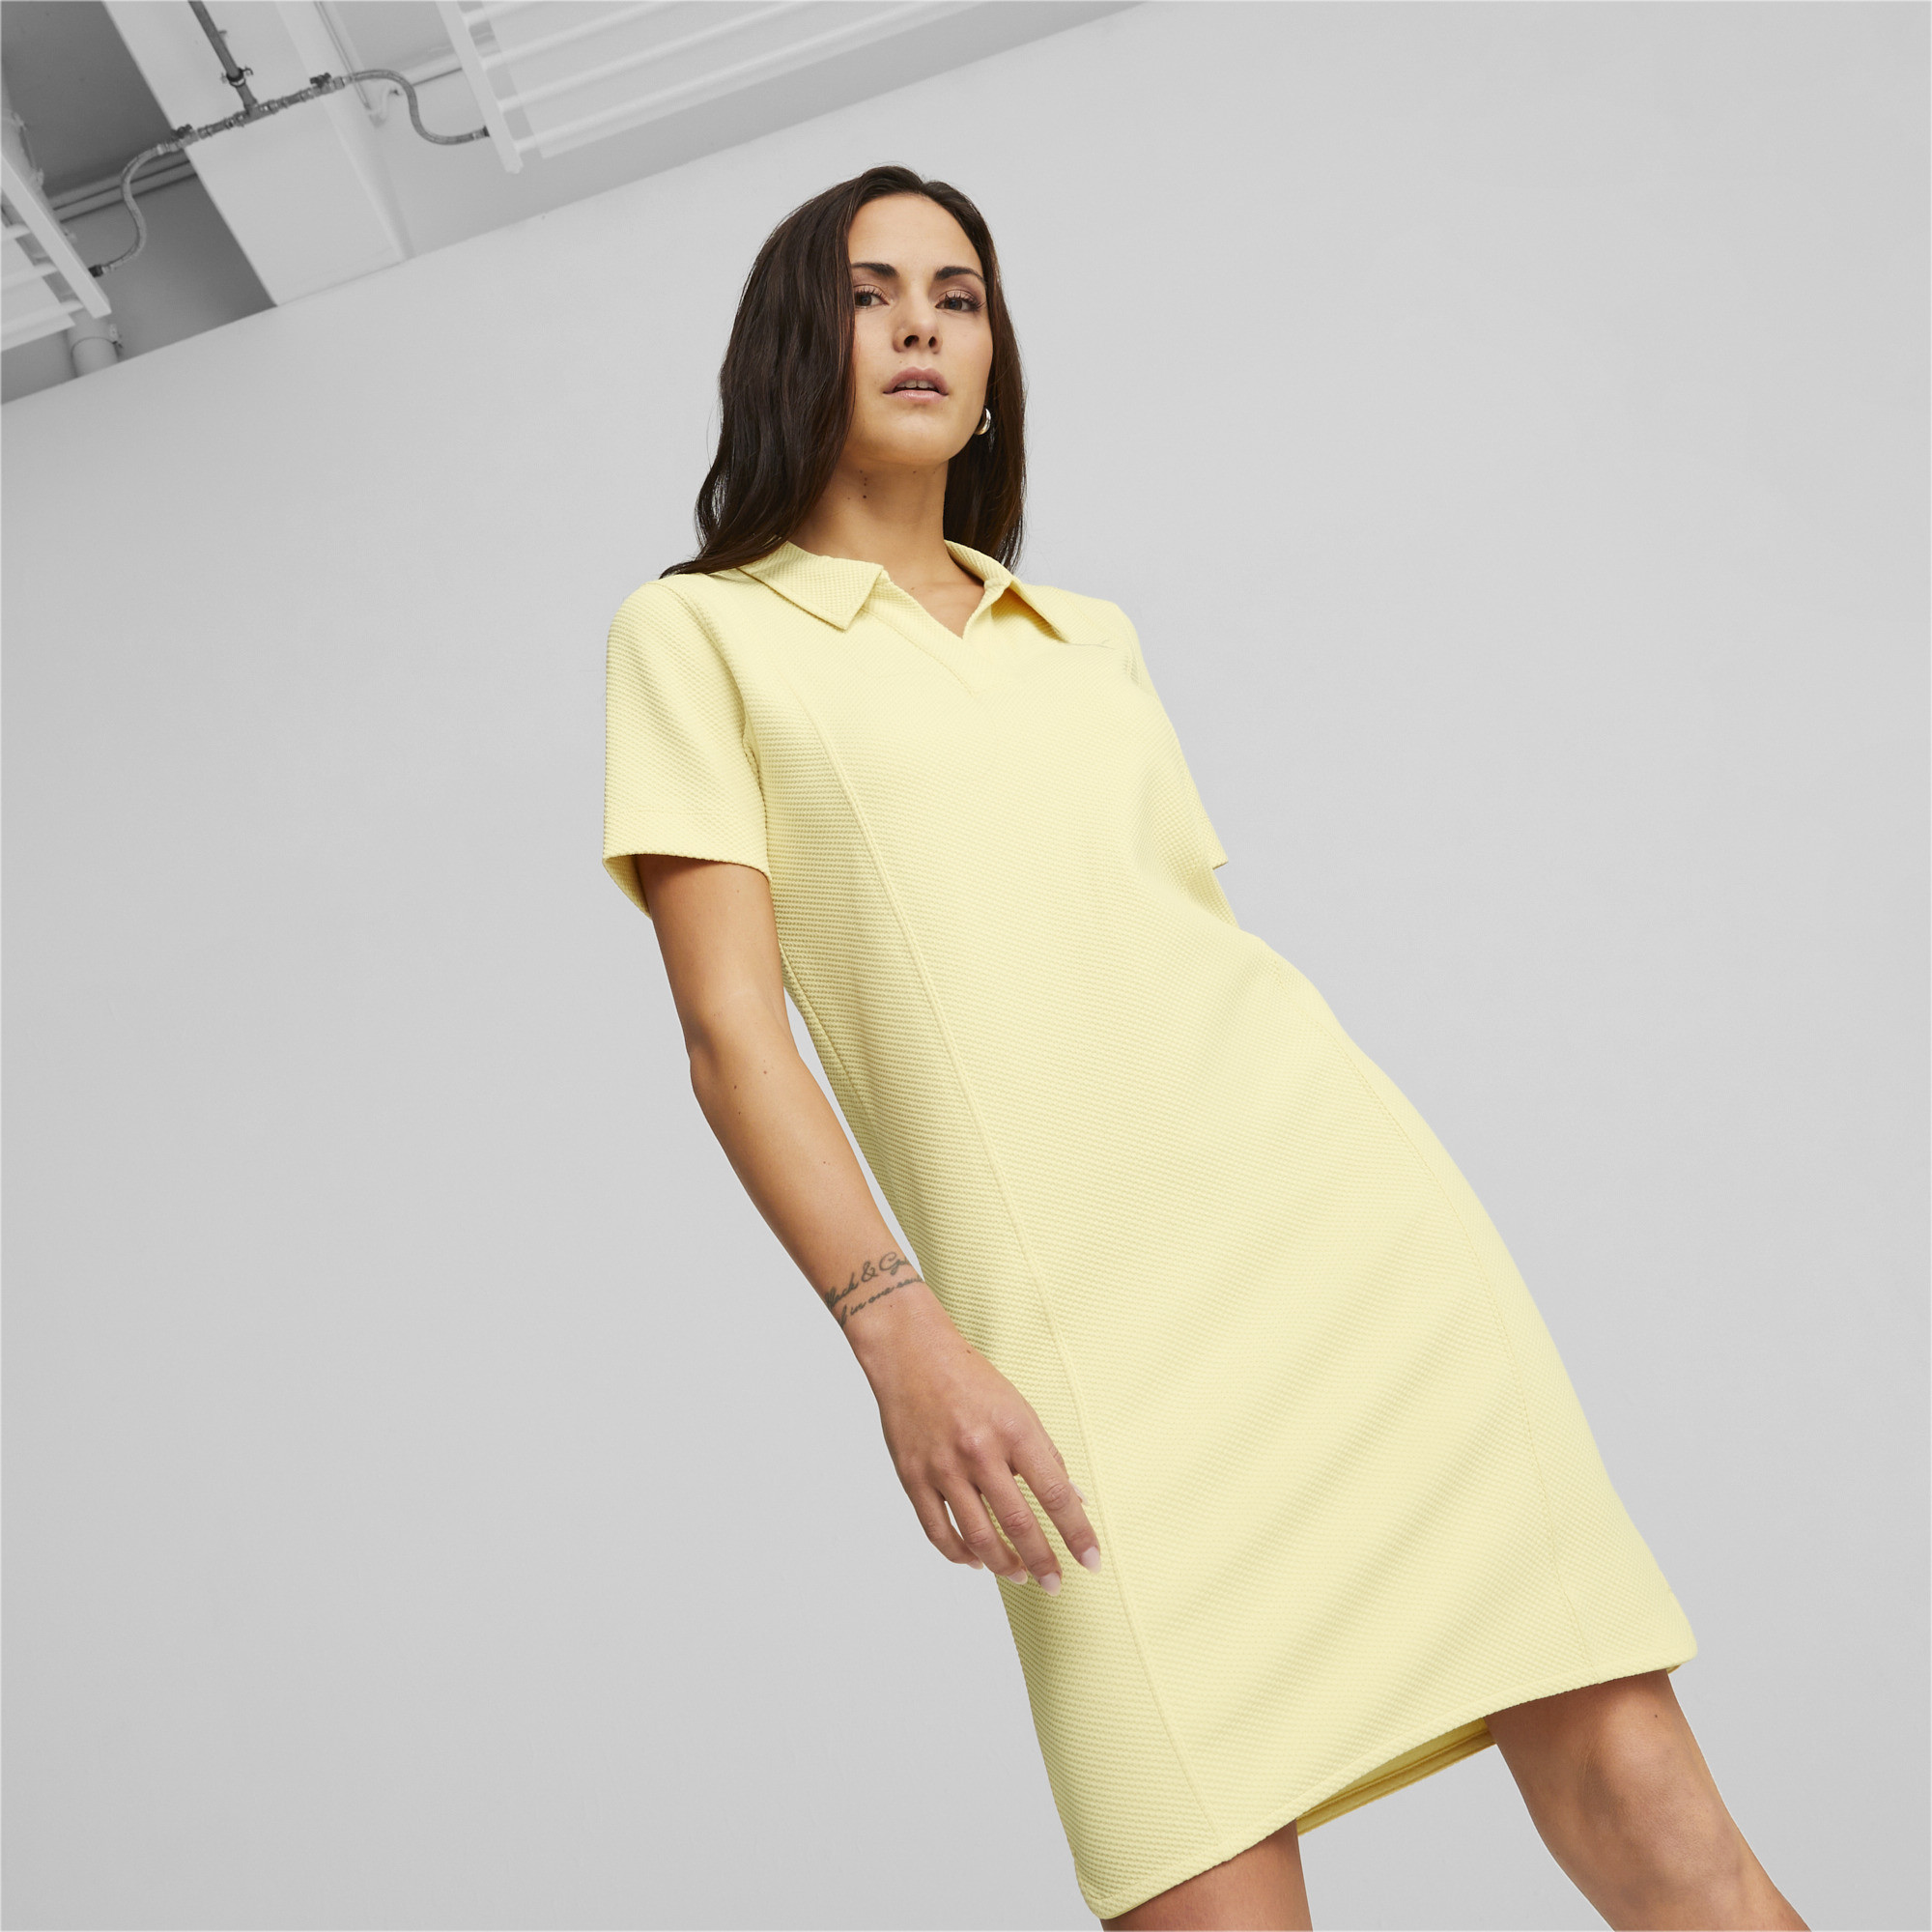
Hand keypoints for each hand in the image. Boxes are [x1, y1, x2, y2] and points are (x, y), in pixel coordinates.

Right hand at [859, 1296, 1102, 1590]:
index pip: (1055, 1494)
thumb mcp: (1020, 1409)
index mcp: (1014, 1430)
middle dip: (1042, 1562)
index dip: (1077, 1533)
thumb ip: (1046, 1457)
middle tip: (1055, 1584)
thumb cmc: (971, 1380)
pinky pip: (939, 1531)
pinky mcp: (913, 1477)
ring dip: (1004, 1565)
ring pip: (979, 1536)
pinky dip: (960, 1555)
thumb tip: (1075, 1500)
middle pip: (1018, 1523)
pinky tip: (977, 1561)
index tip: (1091, 1562)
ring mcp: (943, 1467)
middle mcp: (979, 1451)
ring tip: (1019, 1575)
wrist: (912, 1355)